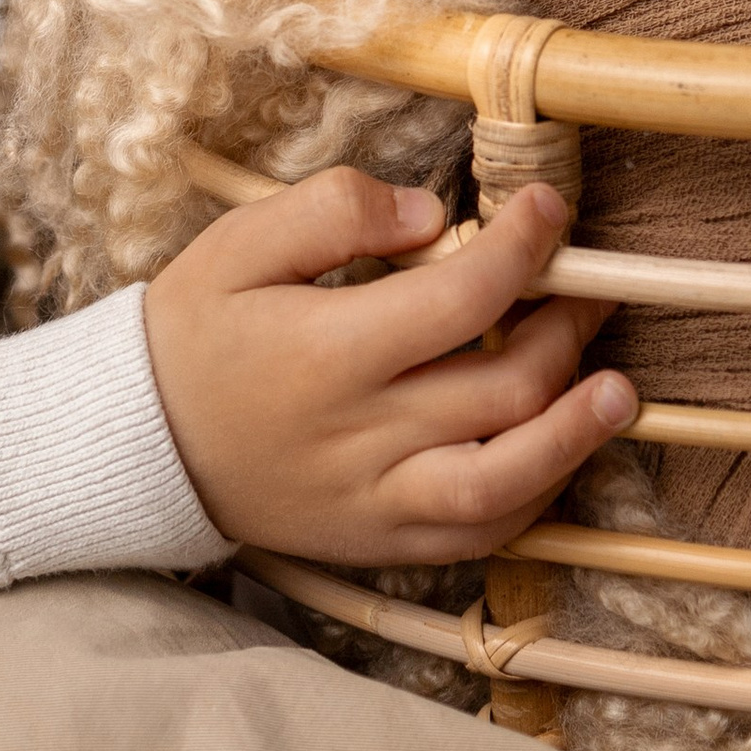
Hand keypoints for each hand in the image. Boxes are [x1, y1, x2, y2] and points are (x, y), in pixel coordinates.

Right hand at [142, 170, 635, 566]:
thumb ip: (332, 209)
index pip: (464, 298)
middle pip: (503, 386)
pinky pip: (474, 534)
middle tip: (586, 288)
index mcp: (327, 350)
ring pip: (503, 478)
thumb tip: (432, 215)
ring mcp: (371, 498)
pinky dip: (531, 496)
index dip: (525, 247)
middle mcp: (359, 432)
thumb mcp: (237, 243)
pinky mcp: (375, 540)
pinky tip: (558, 454)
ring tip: (618, 392)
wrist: (132, 445)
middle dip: (566, 329)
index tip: (549, 210)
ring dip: (575, 435)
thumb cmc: (191, 334)